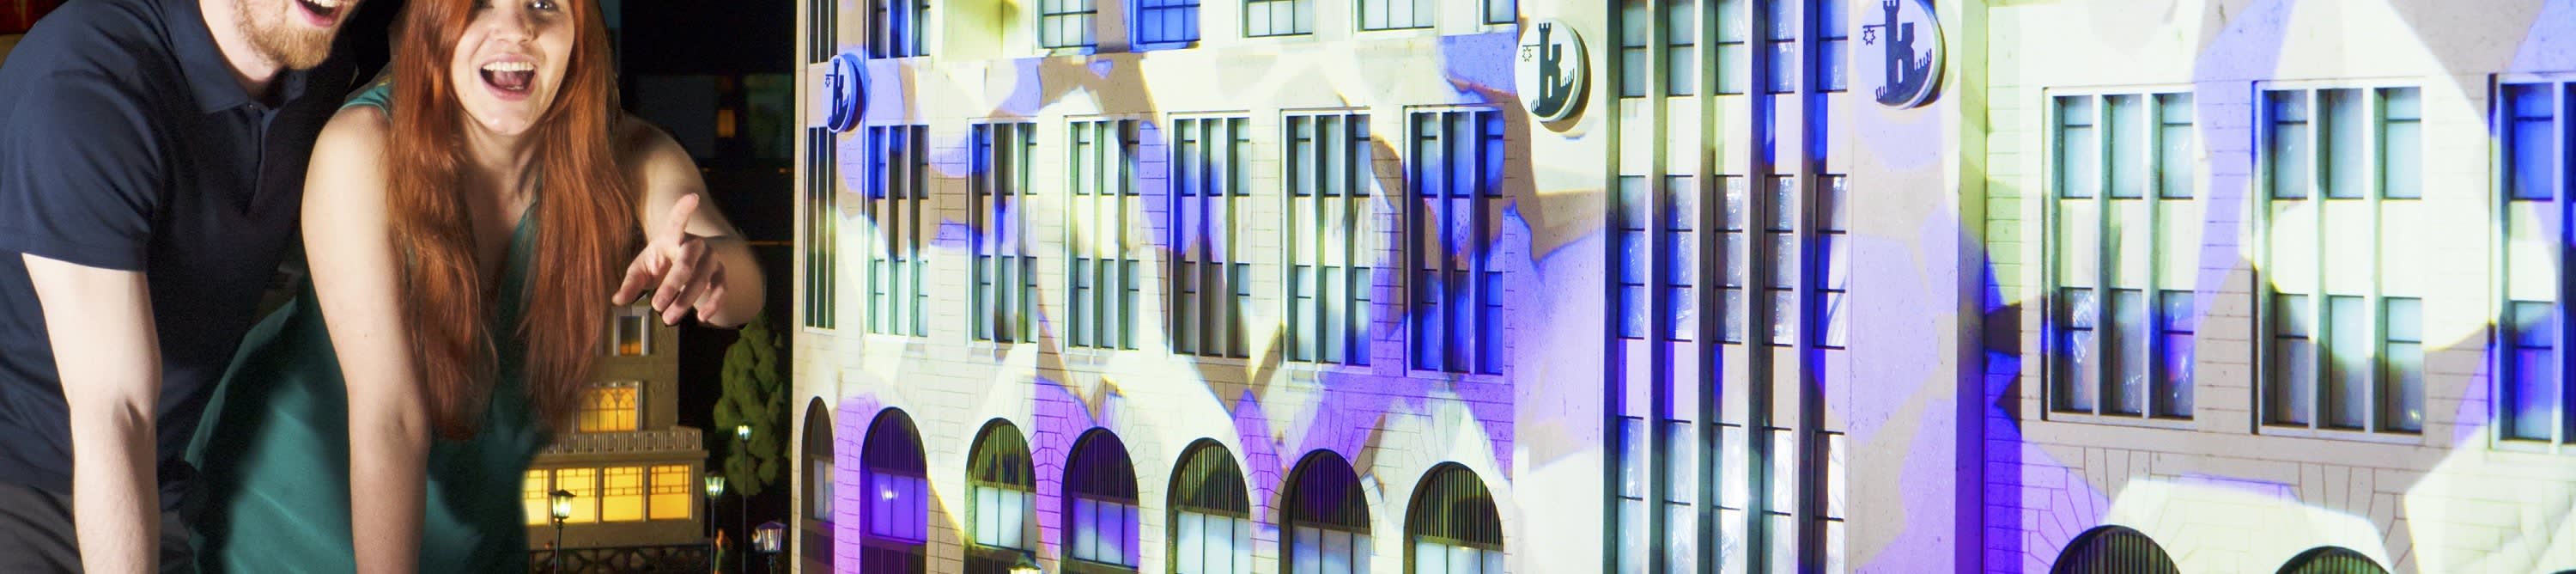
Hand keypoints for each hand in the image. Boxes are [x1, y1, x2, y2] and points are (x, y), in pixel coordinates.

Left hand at [613, 194, 727, 324]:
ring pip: (702, 279)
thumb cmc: (660, 262)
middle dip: (672, 286)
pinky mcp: (720, 274)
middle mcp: (695, 245)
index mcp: (672, 236)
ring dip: (686, 301)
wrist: (687, 265)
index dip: (684, 209)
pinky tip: (701, 318)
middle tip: (657, 306)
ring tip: (668, 319)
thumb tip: (618, 301)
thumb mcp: (642, 268)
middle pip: (686, 263)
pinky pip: (721, 289)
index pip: (677, 220)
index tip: (692, 197)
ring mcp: (711, 259)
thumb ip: (631, 283)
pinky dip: (713, 304)